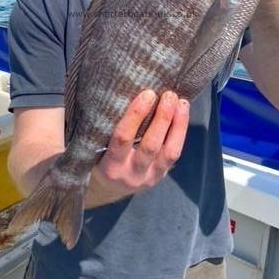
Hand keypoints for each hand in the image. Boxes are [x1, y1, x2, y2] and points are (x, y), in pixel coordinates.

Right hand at [87, 90, 189, 205]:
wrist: (110, 188)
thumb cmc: (100, 157)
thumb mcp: (96, 146)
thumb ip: (108, 127)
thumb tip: (126, 91)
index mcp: (110, 166)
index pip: (123, 138)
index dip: (136, 115)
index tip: (147, 94)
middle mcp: (131, 174)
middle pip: (150, 146)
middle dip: (162, 118)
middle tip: (169, 95)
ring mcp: (149, 178)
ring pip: (169, 152)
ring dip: (178, 124)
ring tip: (182, 102)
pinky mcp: (162, 176)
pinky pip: (174, 153)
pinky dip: (180, 132)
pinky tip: (182, 113)